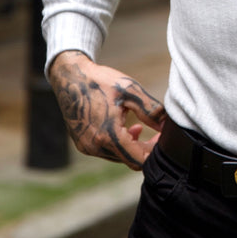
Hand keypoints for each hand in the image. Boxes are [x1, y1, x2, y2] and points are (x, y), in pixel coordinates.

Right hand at [48, 50, 166, 169]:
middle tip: (156, 133)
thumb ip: (151, 110)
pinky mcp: (82, 144)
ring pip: (118, 157)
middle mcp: (96, 147)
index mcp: (108, 136)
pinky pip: (106, 151)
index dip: (155, 151)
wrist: (70, 77)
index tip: (162, 137)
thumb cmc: (101, 81)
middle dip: (145, 148)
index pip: (139, 160)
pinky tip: (124, 128)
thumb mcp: (130, 90)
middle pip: (130, 160)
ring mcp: (87, 148)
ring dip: (132, 146)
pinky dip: (118, 144)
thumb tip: (166, 126)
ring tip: (139, 128)